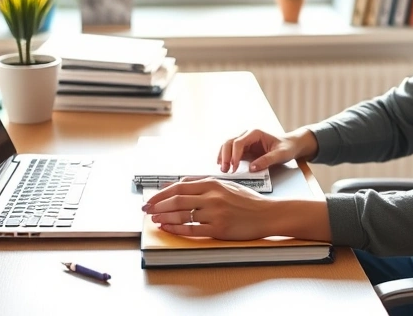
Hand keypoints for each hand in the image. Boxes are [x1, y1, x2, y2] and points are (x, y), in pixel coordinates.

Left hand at [142, 177, 274, 239]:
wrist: (267, 214)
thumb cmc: (247, 200)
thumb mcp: (226, 185)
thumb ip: (203, 183)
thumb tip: (179, 183)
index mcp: (213, 183)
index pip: (180, 187)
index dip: (161, 193)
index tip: (150, 199)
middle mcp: (212, 196)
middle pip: (177, 200)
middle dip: (157, 205)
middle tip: (146, 210)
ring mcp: (215, 213)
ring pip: (182, 214)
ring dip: (164, 217)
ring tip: (153, 219)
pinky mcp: (218, 228)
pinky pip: (191, 229)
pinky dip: (176, 228)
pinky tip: (167, 228)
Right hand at [217, 128, 316, 172]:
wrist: (290, 145)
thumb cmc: (287, 147)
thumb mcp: (280, 154)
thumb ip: (267, 160)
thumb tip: (251, 168)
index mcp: (255, 133)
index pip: (239, 142)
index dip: (234, 155)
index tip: (234, 167)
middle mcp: (248, 135)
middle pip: (229, 142)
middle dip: (225, 156)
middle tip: (225, 170)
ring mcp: (245, 141)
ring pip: (227, 146)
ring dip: (223, 156)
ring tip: (223, 169)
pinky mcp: (244, 149)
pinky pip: (231, 151)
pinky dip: (226, 158)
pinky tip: (223, 165)